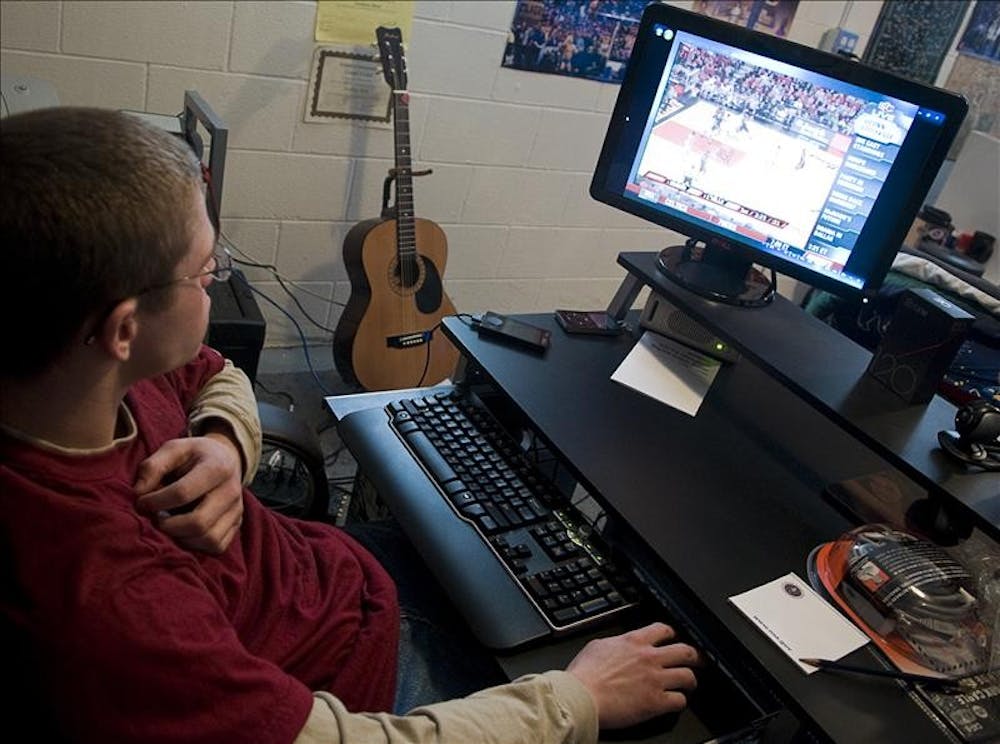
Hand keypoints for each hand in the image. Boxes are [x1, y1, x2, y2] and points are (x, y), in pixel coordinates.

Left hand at [134, 434, 244, 554]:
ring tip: (168, 524)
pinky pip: (216, 546)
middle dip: (168, 526)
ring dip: (181, 537)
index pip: (182, 493)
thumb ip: (153, 466)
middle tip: (155, 518)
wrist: (225, 458)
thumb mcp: (173, 448)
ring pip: (208, 539)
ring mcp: (237, 509)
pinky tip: (183, 531)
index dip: (155, 501)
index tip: (141, 501)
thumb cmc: (194, 455)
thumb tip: (139, 493)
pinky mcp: (237, 524)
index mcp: (217, 467)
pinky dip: (195, 544)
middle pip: (198, 522)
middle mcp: (232, 491)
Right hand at [567, 622, 699, 728]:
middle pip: (685, 651)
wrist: (581, 696)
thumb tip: (619, 646)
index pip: (664, 629)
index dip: (673, 634)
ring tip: (689, 683)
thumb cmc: (584, 675)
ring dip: (690, 680)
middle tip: (697, 660)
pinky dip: (680, 702)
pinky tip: (676, 702)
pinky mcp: (655, 702)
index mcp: (634, 641)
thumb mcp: (598, 646)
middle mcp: (649, 658)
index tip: (674, 638)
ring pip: (688, 676)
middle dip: (694, 656)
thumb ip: (615, 644)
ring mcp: (655, 680)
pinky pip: (680, 701)